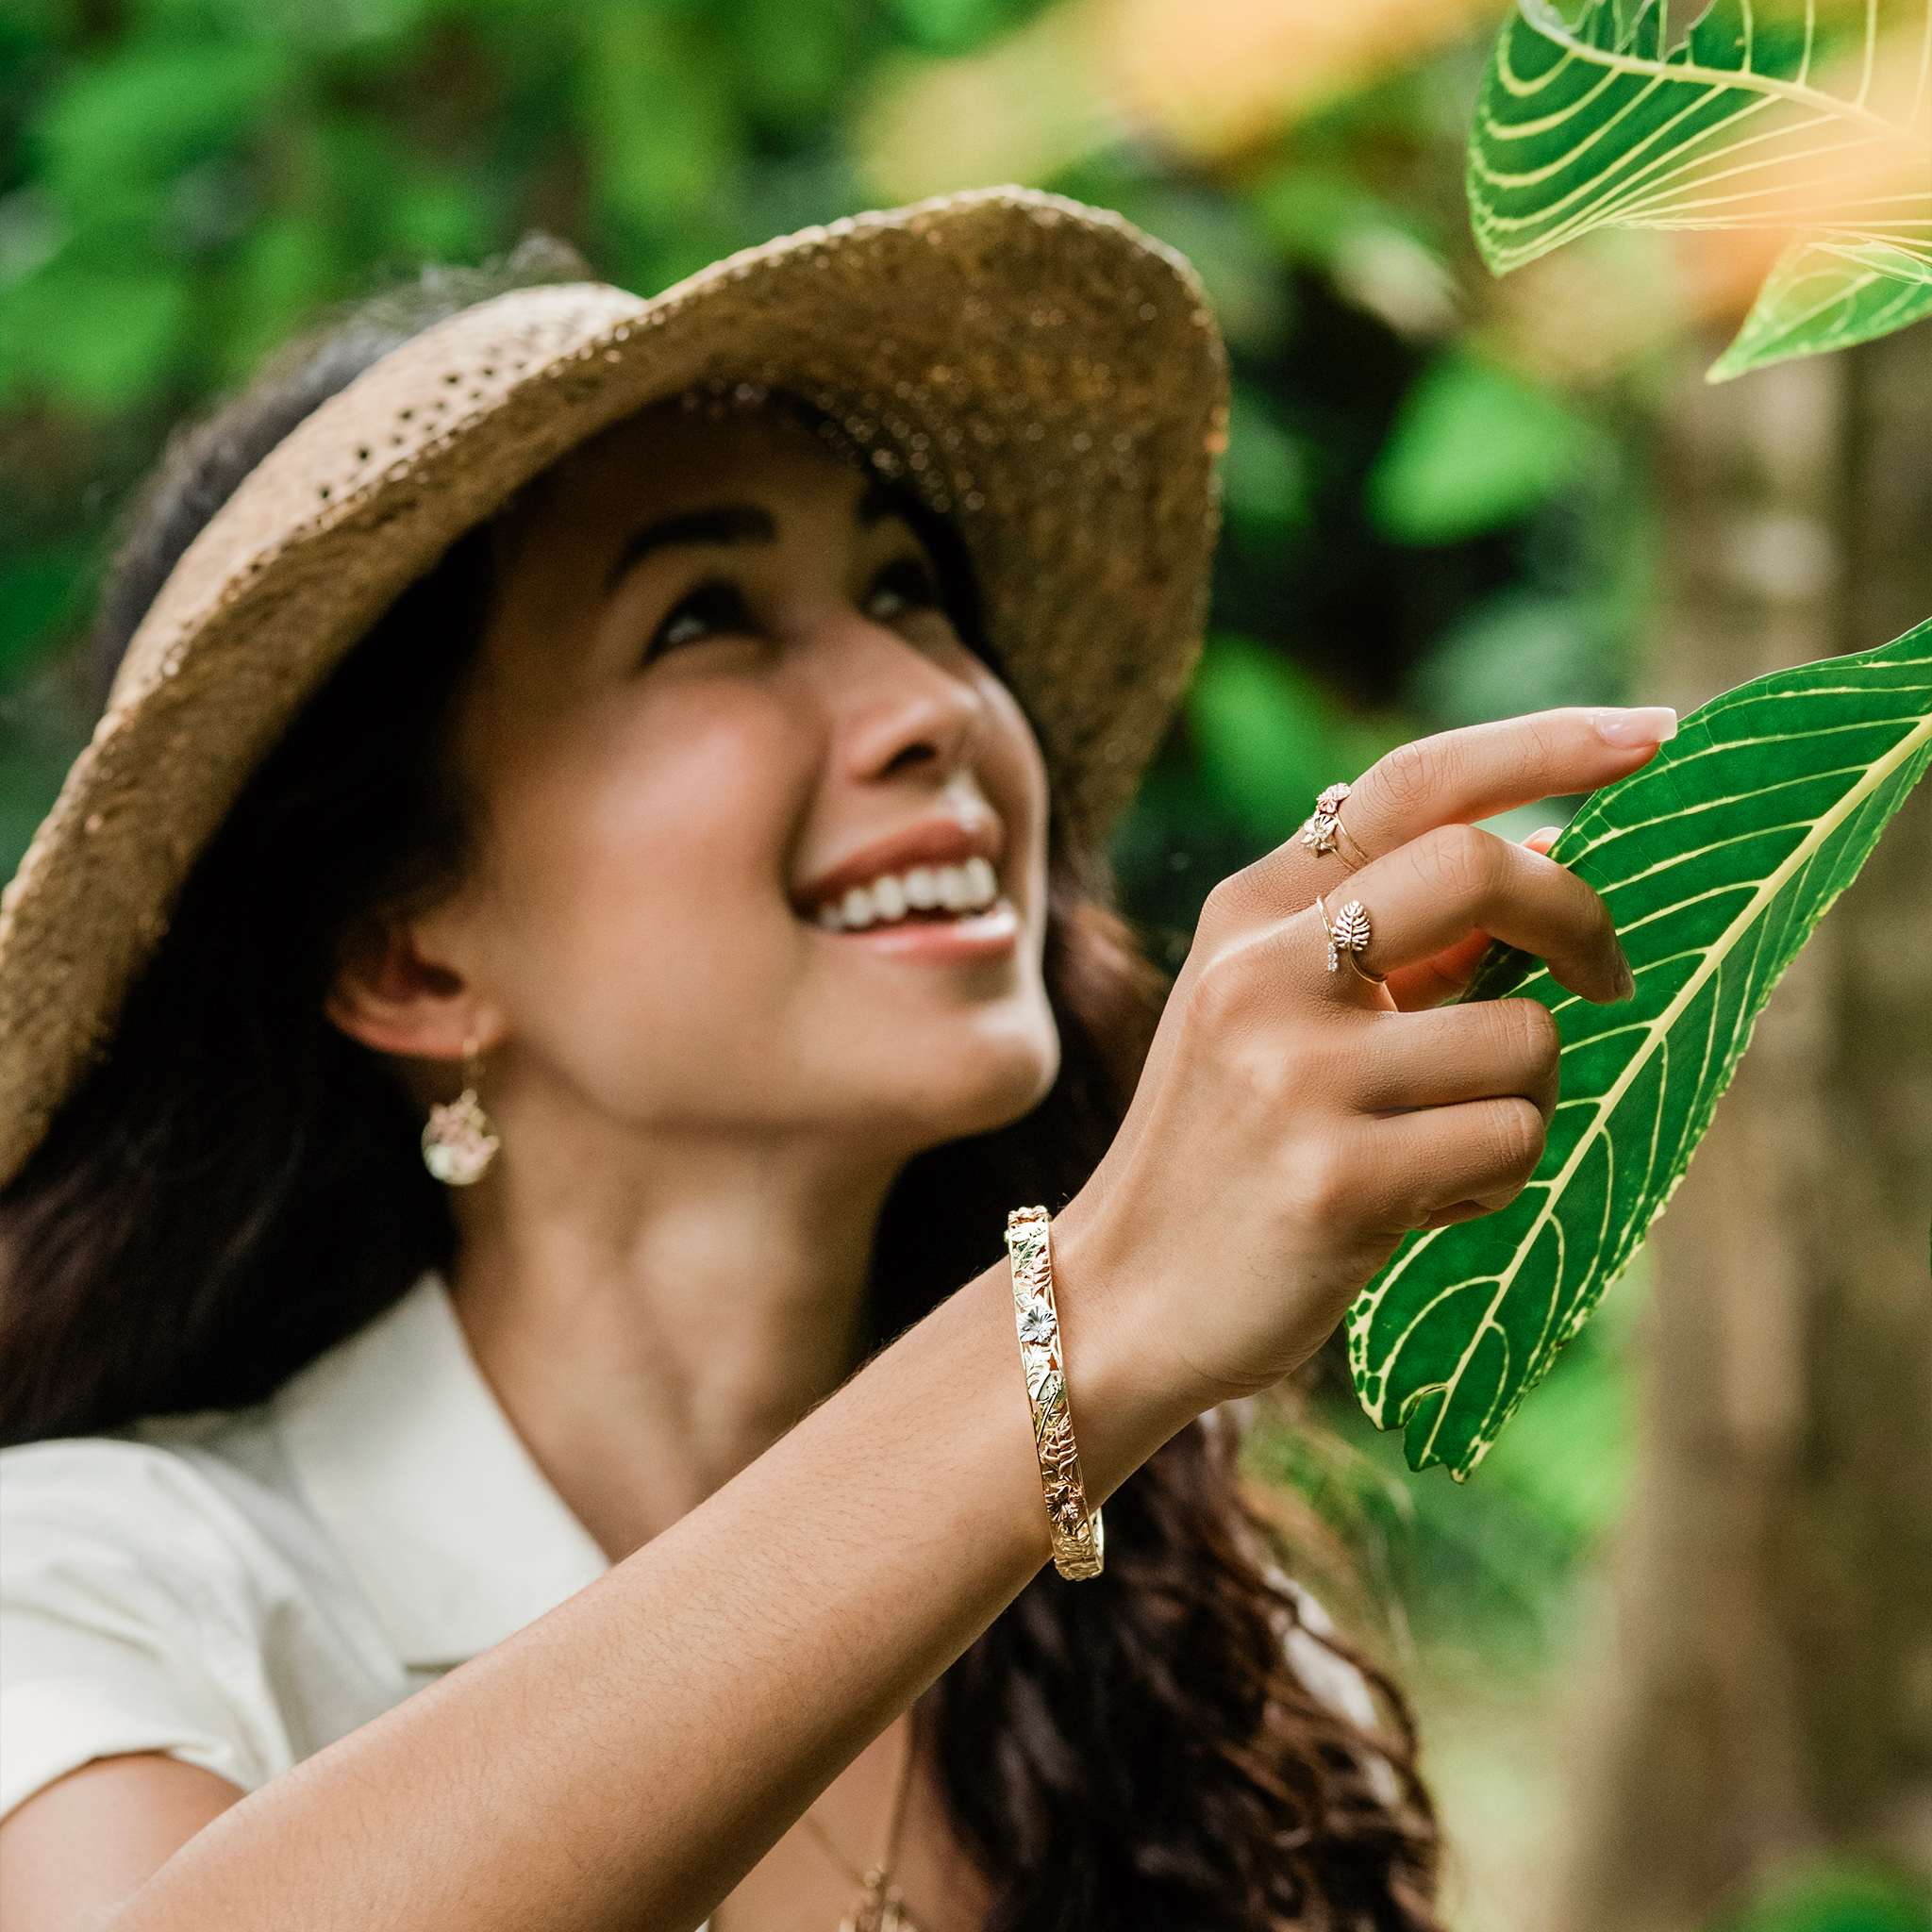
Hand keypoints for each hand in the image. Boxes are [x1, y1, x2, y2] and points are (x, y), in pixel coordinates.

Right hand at [1056, 706, 1670, 1419]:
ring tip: (1443, 1150)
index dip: (1545, 745)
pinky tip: (1418, 1208)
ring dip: (1525, 1102)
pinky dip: (1495, 1181)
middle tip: (1605, 978)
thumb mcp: (1279, 1016)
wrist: (1121, 1297)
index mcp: (1248, 914)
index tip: (1655, 733)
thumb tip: (1556, 844)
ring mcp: (1293, 1074)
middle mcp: (1260, 972)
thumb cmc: (1226, 1151)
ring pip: (1523, 1039)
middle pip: (1479, 867)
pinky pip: (1508, 1143)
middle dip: (1580, 918)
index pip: (1410, 783)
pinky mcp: (1336, 1180)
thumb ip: (1398, 938)